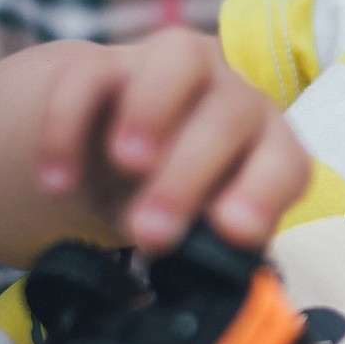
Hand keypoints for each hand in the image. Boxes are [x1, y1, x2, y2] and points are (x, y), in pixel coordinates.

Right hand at [34, 27, 309, 252]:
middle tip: (152, 234)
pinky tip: (57, 184)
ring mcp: (174, 68)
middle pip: (230, 114)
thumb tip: (209, 284)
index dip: (267, 192)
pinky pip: (90, 73)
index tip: (234, 231)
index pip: (287, 161)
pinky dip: (69, 127)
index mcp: (267, 146)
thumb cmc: (175, 205)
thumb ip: (210, 250)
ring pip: (179, 59)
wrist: (106, 160)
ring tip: (127, 166)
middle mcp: (232, 96)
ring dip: (154, 110)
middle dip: (190, 175)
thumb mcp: (195, 234)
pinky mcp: (107, 63)